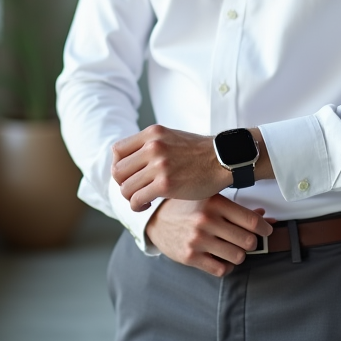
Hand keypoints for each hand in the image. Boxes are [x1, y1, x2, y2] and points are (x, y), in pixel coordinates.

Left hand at [111, 125, 231, 210]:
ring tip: (142, 199)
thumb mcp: (171, 137)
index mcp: (152, 134)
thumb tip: (130, 160)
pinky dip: (137, 206)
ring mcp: (159, 165)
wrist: (223, 160)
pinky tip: (147, 205)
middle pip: (118, 171)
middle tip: (135, 190)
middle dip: (123, 184)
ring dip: (130, 198)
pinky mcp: (165, 184)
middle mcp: (152, 147)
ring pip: (125, 188)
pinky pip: (137, 199)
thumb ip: (151, 145)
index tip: (129, 175)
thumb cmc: (198, 152)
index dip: (119, 166)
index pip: (117, 151)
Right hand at [146, 196, 274, 276]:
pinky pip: (221, 270)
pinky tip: (221, 258)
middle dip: (251, 242)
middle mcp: (206, 220)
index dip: (265, 228)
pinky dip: (226, 267)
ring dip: (239, 254)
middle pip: (248, 241)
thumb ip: (238, 209)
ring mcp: (197, 240)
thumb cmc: (188, 207)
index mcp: (214, 202)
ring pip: (237, 257)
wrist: (156, 219)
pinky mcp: (190, 257)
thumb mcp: (211, 200)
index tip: (266, 230)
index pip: (251, 221)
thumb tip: (265, 217)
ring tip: (232, 248)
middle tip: (246, 239)